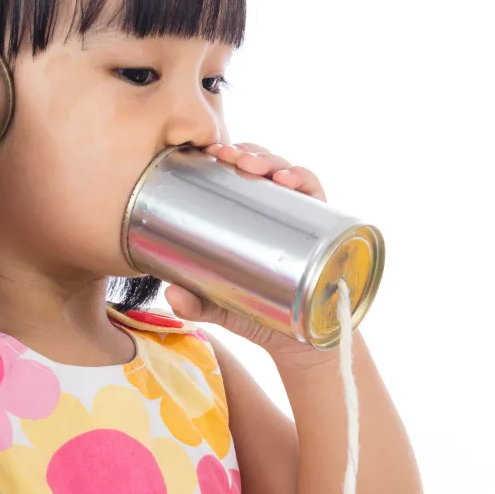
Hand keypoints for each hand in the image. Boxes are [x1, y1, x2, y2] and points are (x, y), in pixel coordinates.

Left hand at [163, 142, 329, 359]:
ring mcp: (298, 215)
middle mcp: (273, 209)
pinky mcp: (324, 226)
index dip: (223, 156)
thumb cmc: (255, 313)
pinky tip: (288, 181)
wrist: (298, 341)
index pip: (235, 174)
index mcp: (245, 216)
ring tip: (252, 165)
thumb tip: (170, 294)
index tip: (206, 152)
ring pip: (286, 171)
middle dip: (244, 153)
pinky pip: (316, 193)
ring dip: (270, 160)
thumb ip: (194, 303)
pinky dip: (304, 179)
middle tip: (227, 157)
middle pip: (260, 166)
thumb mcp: (219, 307)